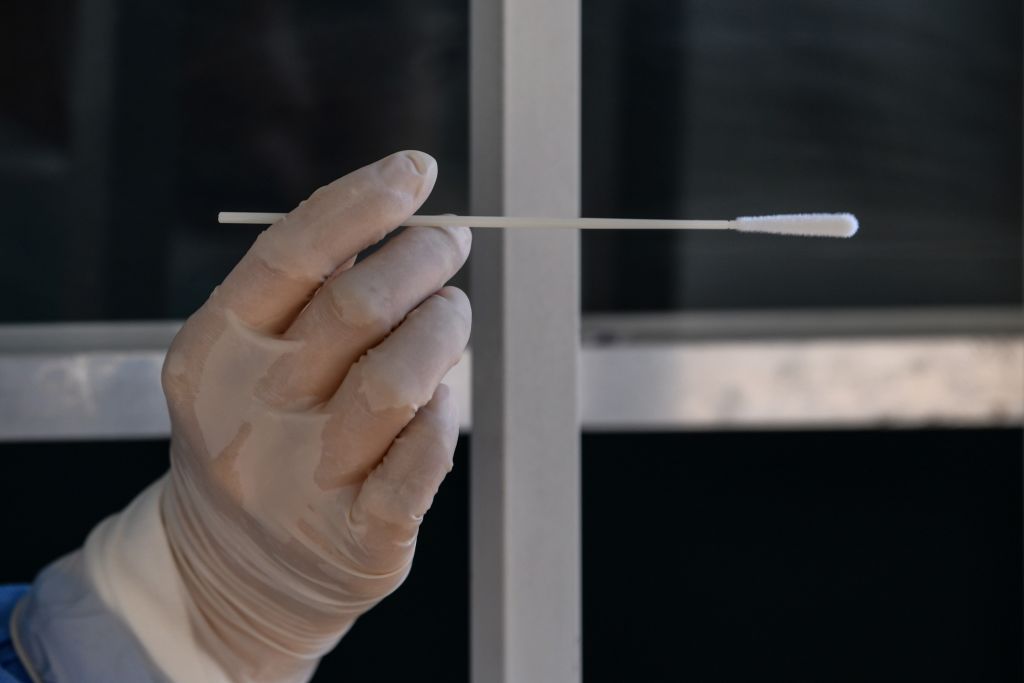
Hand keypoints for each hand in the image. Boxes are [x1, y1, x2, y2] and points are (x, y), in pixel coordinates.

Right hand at [159, 151, 470, 680]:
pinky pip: (424, 459)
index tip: (416, 170)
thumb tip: (384, 210)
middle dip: (422, 257)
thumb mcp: (245, 361)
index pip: (292, 256)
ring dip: (443, 330)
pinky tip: (444, 393)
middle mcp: (251, 413)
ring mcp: (302, 480)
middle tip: (450, 240)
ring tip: (451, 313)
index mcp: (214, 353)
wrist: (232, 571)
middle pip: (358, 309)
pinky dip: (446, 412)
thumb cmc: (257, 437)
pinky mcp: (357, 536)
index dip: (362, 203)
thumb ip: (300, 293)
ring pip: (399, 381)